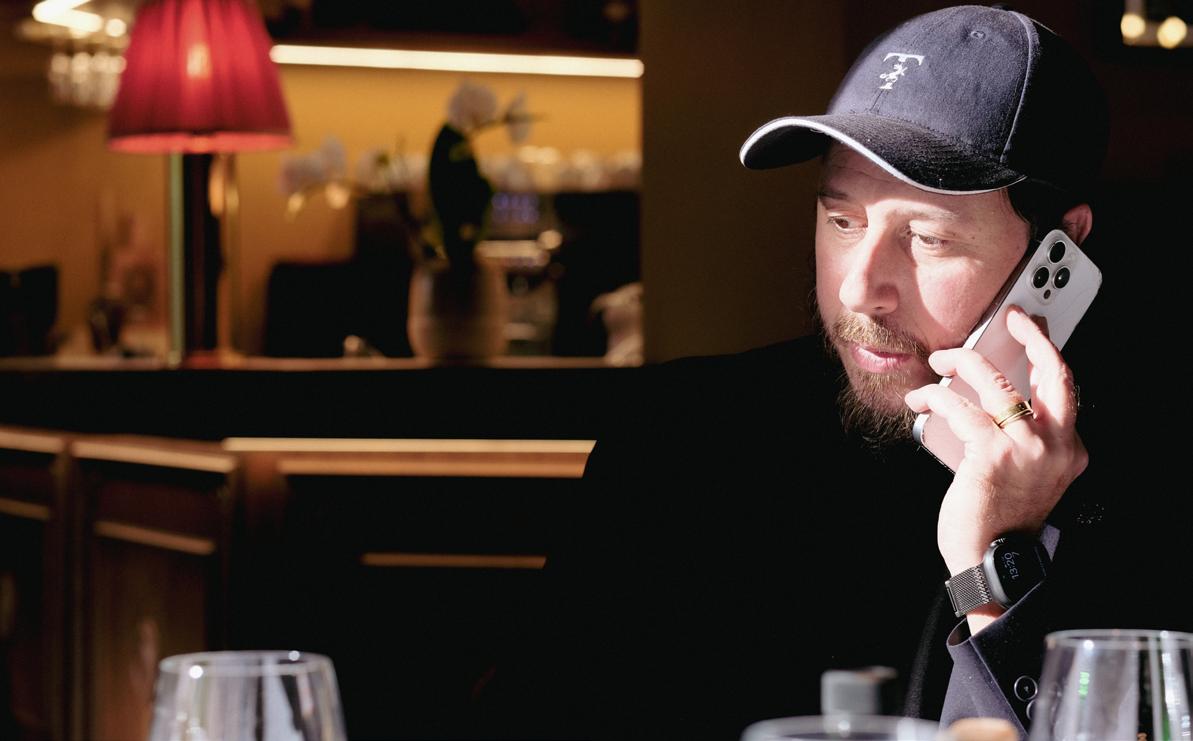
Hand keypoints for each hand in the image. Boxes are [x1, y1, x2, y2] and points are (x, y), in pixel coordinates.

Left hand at [904, 306, 1087, 578]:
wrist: (991, 562)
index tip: (1031, 331)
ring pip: (995, 381)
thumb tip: (985, 394)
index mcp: (1069, 449)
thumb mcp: (1024, 474)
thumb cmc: (998, 519)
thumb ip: (1018, 436)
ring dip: (961, 362)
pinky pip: (959, 407)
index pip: (1064, 388)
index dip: (1046, 353)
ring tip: (939, 362)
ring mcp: (1026, 448)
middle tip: (1011, 317)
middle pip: (1053, 372)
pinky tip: (921, 399)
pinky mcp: (992, 453)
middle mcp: (1056, 445)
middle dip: (1032, 335)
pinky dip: (935, 396)